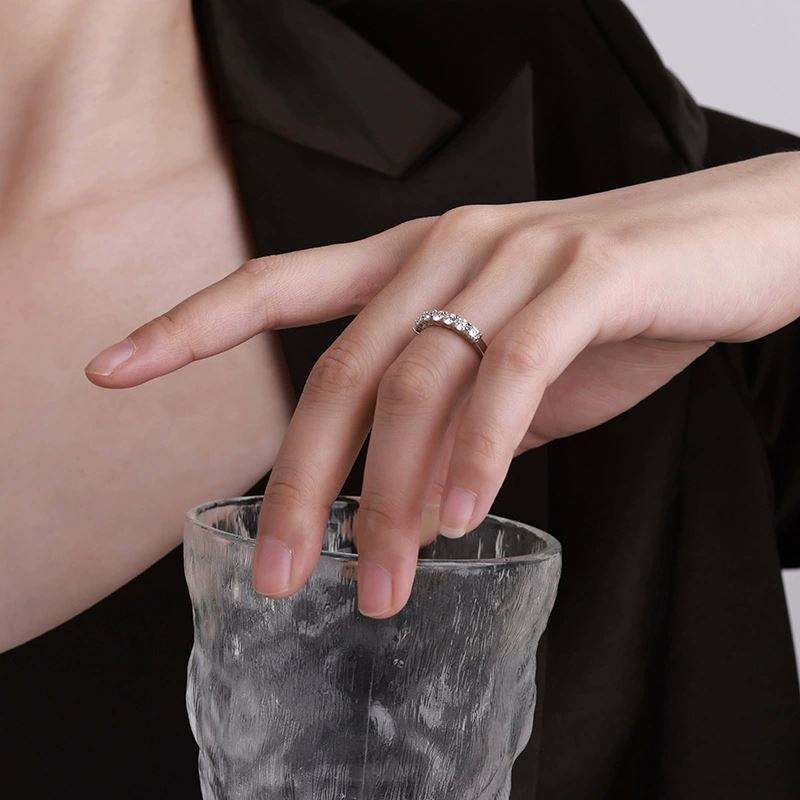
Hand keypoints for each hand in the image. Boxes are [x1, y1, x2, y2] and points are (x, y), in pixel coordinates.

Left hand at [85, 152, 799, 616]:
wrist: (728, 247)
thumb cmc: (610, 304)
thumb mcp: (508, 363)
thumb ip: (451, 408)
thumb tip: (409, 484)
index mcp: (413, 258)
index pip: (277, 283)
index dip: (188, 325)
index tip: (112, 369)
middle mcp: (446, 246)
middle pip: (342, 372)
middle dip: (296, 482)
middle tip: (275, 573)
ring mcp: (513, 256)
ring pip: (419, 387)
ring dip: (390, 499)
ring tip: (380, 582)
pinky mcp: (583, 278)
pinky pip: (508, 376)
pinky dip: (476, 454)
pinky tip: (457, 519)